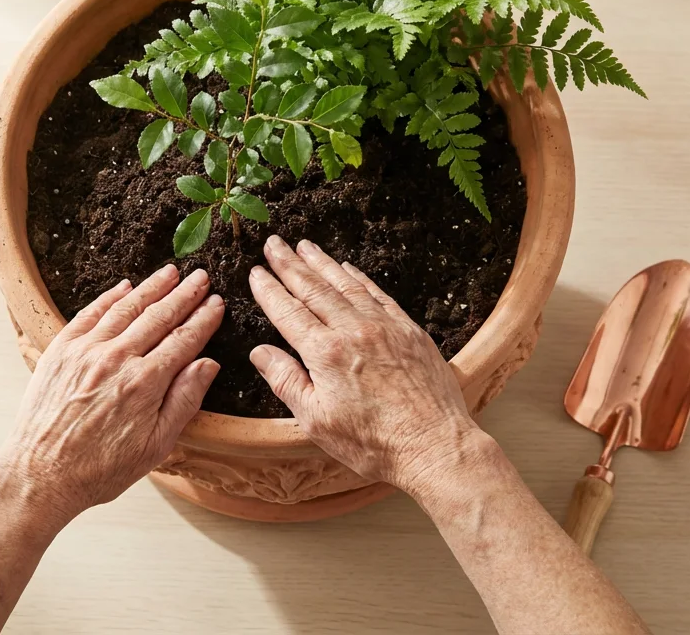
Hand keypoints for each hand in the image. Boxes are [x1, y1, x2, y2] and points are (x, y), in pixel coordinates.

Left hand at [0, 265, 223, 522]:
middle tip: (201, 277)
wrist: (40, 475)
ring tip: (170, 273)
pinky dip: (108, 297)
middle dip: (184, 294)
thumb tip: (207, 364)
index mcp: (145, 383)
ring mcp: (85, 351)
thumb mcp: (156, 446)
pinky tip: (124, 287)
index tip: (216, 304)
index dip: (202, 319)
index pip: (183, 340)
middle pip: (158, 316)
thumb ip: (184, 400)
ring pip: (126, 308)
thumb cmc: (100, 470)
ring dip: (151, 287)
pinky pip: (89, 313)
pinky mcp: (60, 350)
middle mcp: (116, 359)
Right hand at [247, 236, 481, 493]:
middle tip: (274, 243)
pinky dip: (359, 278)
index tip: (256, 271)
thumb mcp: (316, 420)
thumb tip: (260, 352)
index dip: (269, 289)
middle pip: (314, 288)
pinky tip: (348, 268)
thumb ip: (285, 381)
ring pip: (346, 285)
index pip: (288, 312)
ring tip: (305, 245)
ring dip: (322, 263)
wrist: (433, 446)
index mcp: (325, 353)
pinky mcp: (409, 331)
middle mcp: (353, 330)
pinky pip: (378, 294)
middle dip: (290, 264)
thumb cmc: (373, 443)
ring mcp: (384, 327)